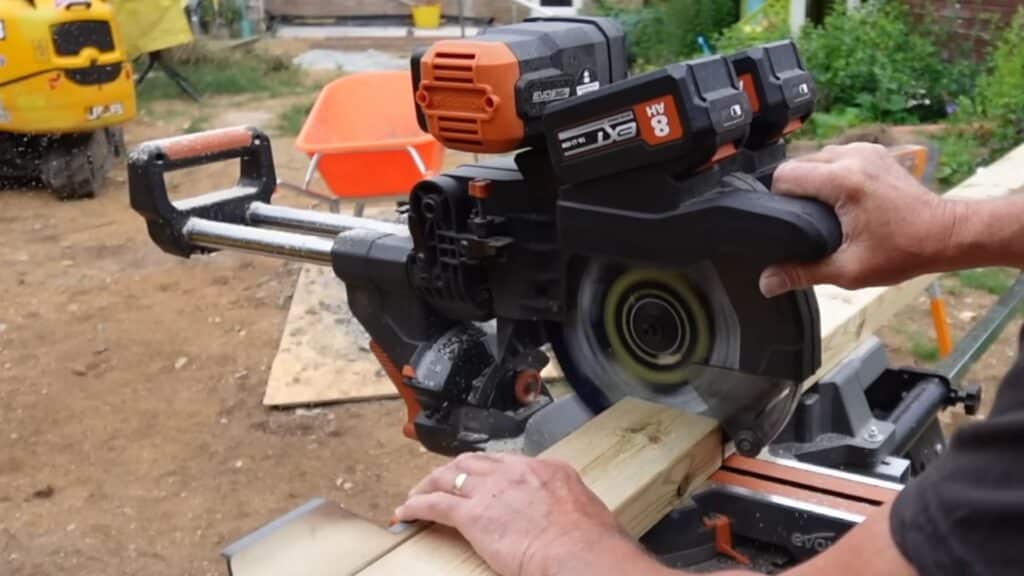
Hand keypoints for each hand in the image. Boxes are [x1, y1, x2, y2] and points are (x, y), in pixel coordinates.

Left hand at [395, 453, 660, 575]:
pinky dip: (416, 506)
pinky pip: (435, 504)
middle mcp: (516, 473)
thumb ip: (570, 509)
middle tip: (442, 479)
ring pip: (449, 477)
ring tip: (418, 493)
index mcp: (547, 470)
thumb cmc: (592, 543)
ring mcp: (492, 491)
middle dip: (455, 469)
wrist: (581, 552)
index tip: (482, 478)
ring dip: (430, 483)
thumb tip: (573, 522)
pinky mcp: (473, 515)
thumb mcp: (588, 512)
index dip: (489, 470)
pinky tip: (405, 512)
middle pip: (474, 462)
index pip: (508, 463)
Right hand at [759, 143, 960, 296]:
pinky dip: (830, 171)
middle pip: (798, 162)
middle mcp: (852, 156)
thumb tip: (766, 283)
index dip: (777, 199)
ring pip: (817, 156)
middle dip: (793, 189)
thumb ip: (802, 273)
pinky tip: (837, 196)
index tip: (785, 220)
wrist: (947, 233)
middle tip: (804, 220)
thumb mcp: (849, 270)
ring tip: (821, 209)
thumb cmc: (904, 251)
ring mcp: (865, 150)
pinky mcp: (875, 151)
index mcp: (843, 180)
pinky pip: (837, 155)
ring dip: (811, 179)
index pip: (785, 175)